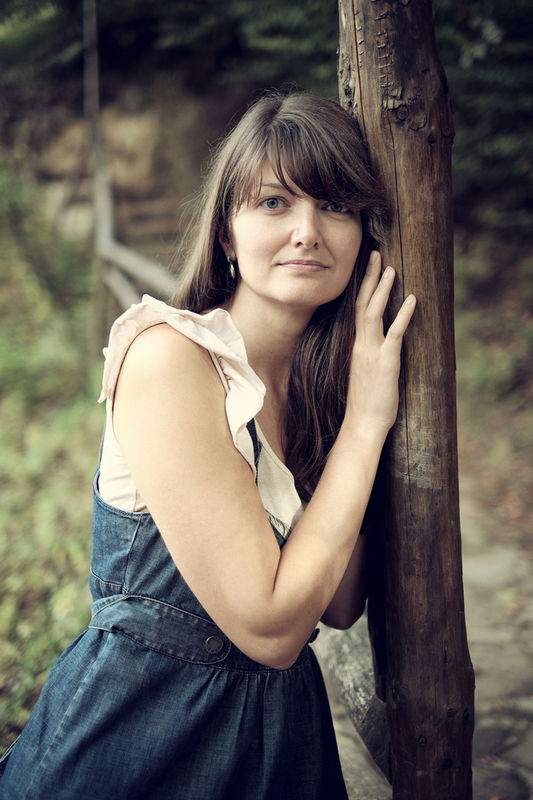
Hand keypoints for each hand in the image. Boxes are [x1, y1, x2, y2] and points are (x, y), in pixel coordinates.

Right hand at [345, 250, 415, 434]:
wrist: (363, 423)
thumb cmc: (365, 403)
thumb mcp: (365, 374)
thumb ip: (369, 356)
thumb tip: (377, 348)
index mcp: (356, 346)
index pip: (357, 310)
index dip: (362, 287)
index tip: (367, 267)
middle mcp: (360, 344)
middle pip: (362, 304)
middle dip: (369, 278)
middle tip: (375, 254)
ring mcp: (372, 351)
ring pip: (374, 313)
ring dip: (382, 289)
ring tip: (389, 268)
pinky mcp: (386, 361)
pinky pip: (395, 333)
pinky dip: (404, 315)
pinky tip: (412, 299)